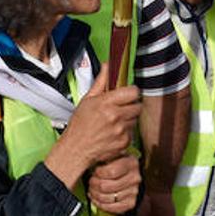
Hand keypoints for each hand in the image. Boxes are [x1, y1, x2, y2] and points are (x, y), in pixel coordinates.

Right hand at [45, 61, 140, 188]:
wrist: (76, 149)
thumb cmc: (80, 125)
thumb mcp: (87, 100)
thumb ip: (100, 82)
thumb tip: (107, 66)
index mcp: (106, 103)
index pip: (133, 92)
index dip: (131, 92)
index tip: (127, 94)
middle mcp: (115, 116)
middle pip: (138, 106)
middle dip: (131, 106)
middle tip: (121, 109)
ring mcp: (121, 130)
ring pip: (135, 120)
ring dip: (128, 119)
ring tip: (115, 121)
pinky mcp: (124, 142)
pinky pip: (132, 133)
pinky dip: (126, 132)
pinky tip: (114, 132)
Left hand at [87, 154, 139, 215]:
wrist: (121, 171)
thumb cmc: (111, 162)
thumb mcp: (108, 154)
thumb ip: (103, 155)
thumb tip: (90, 155)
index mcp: (131, 162)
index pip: (111, 172)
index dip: (98, 173)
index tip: (95, 171)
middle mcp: (135, 177)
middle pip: (107, 187)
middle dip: (94, 184)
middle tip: (91, 181)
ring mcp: (134, 191)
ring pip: (108, 198)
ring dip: (96, 195)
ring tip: (92, 189)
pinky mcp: (131, 203)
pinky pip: (114, 208)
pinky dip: (101, 205)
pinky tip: (96, 199)